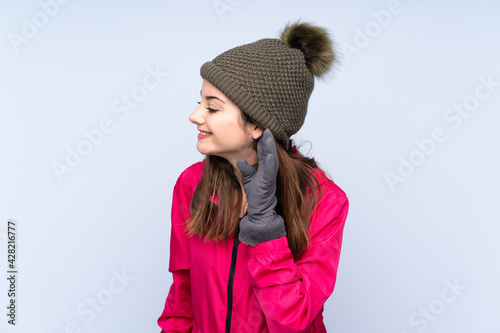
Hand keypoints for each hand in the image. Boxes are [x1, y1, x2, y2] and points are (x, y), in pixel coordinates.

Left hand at [236, 129, 285, 244]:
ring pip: (271, 157)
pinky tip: (270, 155)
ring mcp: (270, 175)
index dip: (261, 141)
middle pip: (268, 151)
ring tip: (268, 135)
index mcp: (264, 168)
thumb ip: (246, 170)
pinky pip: (270, 170)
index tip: (259, 129)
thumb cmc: (257, 196)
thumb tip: (240, 160)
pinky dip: (271, 162)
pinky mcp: (270, 182)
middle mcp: (269, 169)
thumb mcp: (249, 180)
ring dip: (270, 146)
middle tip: (265, 126)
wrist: (261, 212)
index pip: (263, 151)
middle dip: (267, 139)